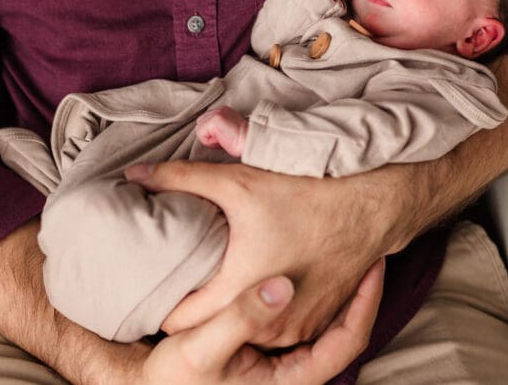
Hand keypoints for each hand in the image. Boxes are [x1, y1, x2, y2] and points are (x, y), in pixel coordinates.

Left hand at [125, 161, 394, 347]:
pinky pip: (277, 328)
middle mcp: (271, 322)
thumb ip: (180, 179)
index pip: (178, 320)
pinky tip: (255, 282)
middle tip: (182, 277)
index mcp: (241, 291)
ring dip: (230, 312)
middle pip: (212, 326)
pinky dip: (262, 312)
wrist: (373, 204)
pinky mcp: (317, 323)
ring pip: (246, 331)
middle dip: (195, 306)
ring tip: (218, 279)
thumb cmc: (307, 193)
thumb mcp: (238, 182)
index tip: (155, 283)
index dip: (162, 302)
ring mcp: (297, 327)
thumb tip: (134, 176)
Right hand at [138, 263, 383, 384]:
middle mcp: (292, 371)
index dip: (367, 302)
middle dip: (357, 289)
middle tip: (367, 246)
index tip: (375, 265)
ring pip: (322, 320)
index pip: (350, 339)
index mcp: (292, 378)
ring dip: (335, 286)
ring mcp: (280, 359)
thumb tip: (284, 287)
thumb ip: (241, 317)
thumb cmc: (176, 377)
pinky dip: (307, 288)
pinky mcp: (265, 346)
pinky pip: (299, 316)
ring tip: (343, 246)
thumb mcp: (202, 348)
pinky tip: (302, 260)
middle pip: (343, 328)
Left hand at [196, 106, 248, 156]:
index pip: (205, 122)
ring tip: (224, 140)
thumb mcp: (228, 131)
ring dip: (209, 139)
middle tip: (224, 140)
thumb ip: (217, 128)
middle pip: (200, 124)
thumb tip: (208, 134)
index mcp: (223, 110)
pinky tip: (222, 141)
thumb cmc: (242, 142)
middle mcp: (219, 109)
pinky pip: (201, 134)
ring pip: (199, 129)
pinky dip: (210, 141)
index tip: (225, 138)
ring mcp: (216, 113)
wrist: (251, 142)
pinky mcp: (214, 119)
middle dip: (208, 135)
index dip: (212, 134)